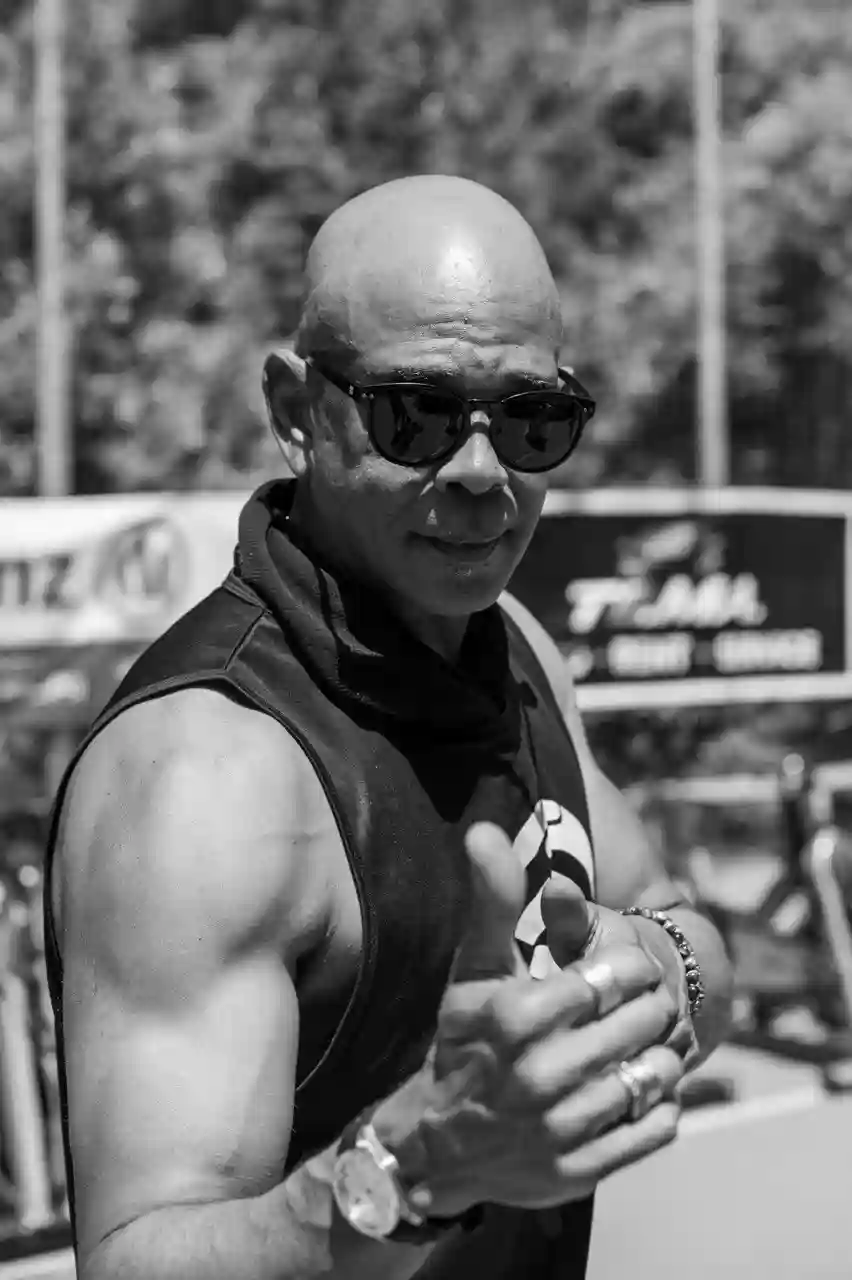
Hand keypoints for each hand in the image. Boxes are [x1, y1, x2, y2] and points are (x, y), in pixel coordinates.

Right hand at [380, 822, 683, 1217]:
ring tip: (634, 1046)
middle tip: (632, 1008)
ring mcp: (563, 1129)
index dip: (629, 967)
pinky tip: (631, 1089)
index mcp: (517, 1016)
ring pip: (657, 1074)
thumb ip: (493, 899)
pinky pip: (658, 1126)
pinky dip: (658, 1105)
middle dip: (647, 1007)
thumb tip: (485, 831)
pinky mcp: (583, 1171)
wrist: (437, 1145)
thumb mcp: (474, 969)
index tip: (618, 970)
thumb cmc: (465, 1039)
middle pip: (645, 1021)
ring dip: (656, 1056)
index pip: (617, 974)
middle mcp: (540, 1075)